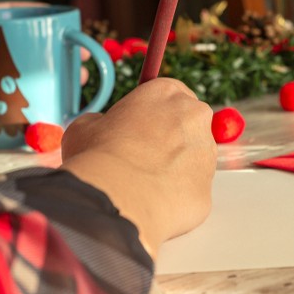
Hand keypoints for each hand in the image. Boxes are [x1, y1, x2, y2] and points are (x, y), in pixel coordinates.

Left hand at [0, 2, 95, 150]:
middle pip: (17, 63)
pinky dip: (21, 129)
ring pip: (14, 95)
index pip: (0, 27)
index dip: (30, 23)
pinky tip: (43, 132)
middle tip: (77, 66)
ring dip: (42, 97)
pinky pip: (0, 126)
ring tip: (71, 99)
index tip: (58, 23)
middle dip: (49, 64)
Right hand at [61, 78, 216, 254]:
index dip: (153, 115)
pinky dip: (175, 198)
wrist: (117, 197)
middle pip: (187, 125)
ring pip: (193, 160)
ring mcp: (206, 152)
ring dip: (173, 169)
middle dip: (169, 140)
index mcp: (167, 92)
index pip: (169, 96)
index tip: (140, 127)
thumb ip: (102, 122)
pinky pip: (191, 192)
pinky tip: (152, 202)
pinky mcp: (208, 187)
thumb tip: (103, 130)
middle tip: (140, 157)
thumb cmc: (99, 157)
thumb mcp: (85, 126)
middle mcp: (195, 116)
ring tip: (142, 184)